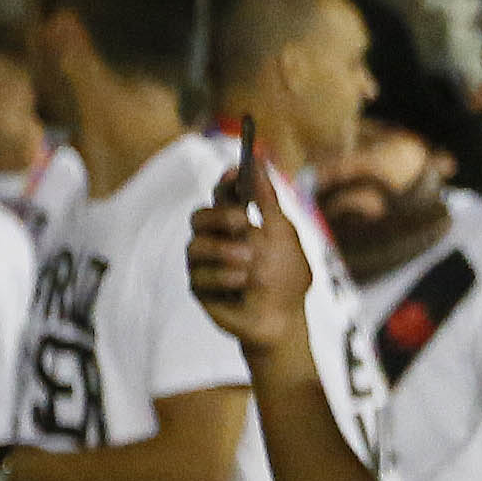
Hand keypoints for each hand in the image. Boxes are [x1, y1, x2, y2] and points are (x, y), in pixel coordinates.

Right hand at [185, 177, 312, 355]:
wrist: (284, 319)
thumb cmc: (285, 276)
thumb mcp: (283, 235)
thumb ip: (268, 201)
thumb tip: (258, 161)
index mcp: (235, 222)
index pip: (222, 195)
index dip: (225, 183)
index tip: (235, 174)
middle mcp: (215, 239)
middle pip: (200, 216)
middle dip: (219, 216)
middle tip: (243, 221)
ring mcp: (204, 263)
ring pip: (195, 246)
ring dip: (224, 250)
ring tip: (249, 260)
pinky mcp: (200, 288)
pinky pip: (199, 276)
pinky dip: (223, 277)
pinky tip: (242, 282)